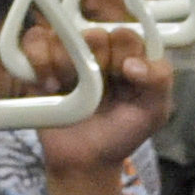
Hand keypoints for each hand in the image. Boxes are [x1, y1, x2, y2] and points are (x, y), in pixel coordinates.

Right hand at [34, 18, 169, 178]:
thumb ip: (160, 80)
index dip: (123, 58)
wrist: (85, 160)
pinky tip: (49, 85)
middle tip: (95, 91)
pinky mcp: (39, 60)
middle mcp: (98, 47)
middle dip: (95, 66)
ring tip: (69, 89)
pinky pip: (34, 40)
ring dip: (66, 65)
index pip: (126, 35)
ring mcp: (68, 51)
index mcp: (127, 53)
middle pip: (94, 35)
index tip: (122, 81)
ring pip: (64, 34)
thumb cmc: (121, 133)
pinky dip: (39, 60)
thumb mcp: (154, 111)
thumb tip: (132, 63)